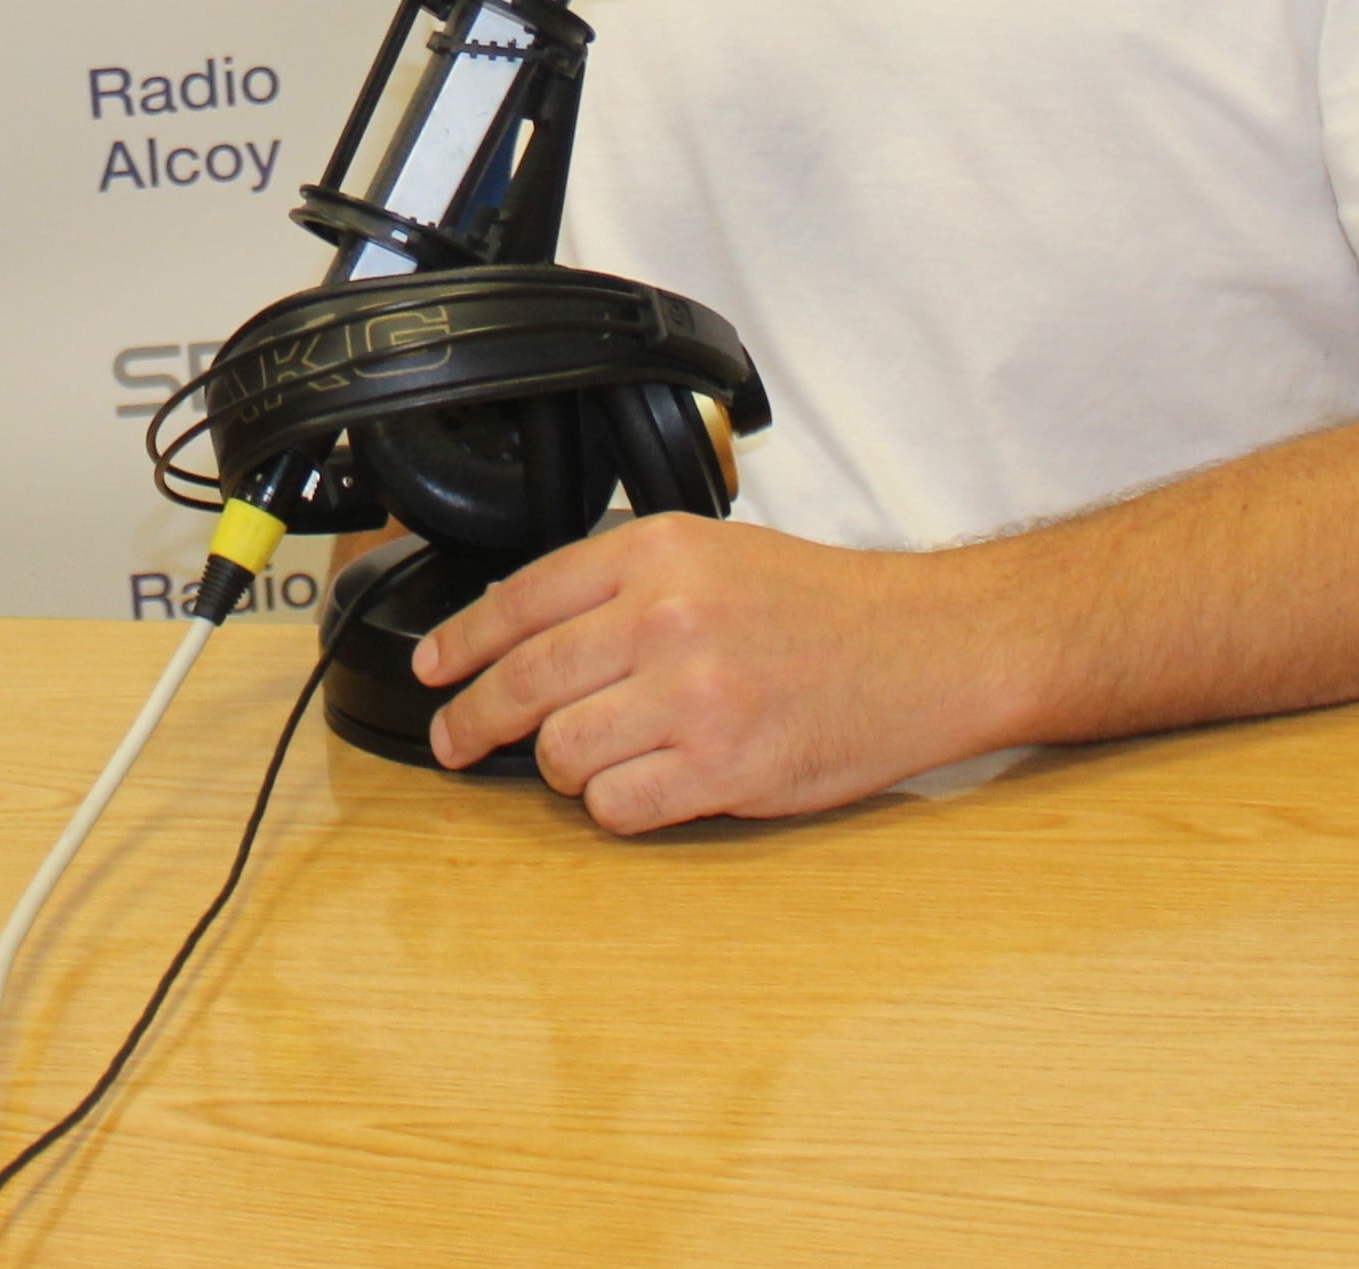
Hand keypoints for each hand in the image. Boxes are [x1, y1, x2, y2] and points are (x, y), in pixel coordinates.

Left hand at [412, 514, 1001, 831]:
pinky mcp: (722, 768)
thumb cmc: (824, 606)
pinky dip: (611, 805)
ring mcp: (692, 698)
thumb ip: (619, 581)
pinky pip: (617, 804)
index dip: (458, 643)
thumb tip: (521, 625)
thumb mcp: (712, 552)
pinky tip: (631, 789)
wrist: (926, 647)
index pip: (518, 601)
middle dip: (472, 719)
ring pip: (561, 750)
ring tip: (581, 761)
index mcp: (654, 555)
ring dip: (559, 767)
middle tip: (454, 740)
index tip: (433, 669)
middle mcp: (664, 620)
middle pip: (522, 681)